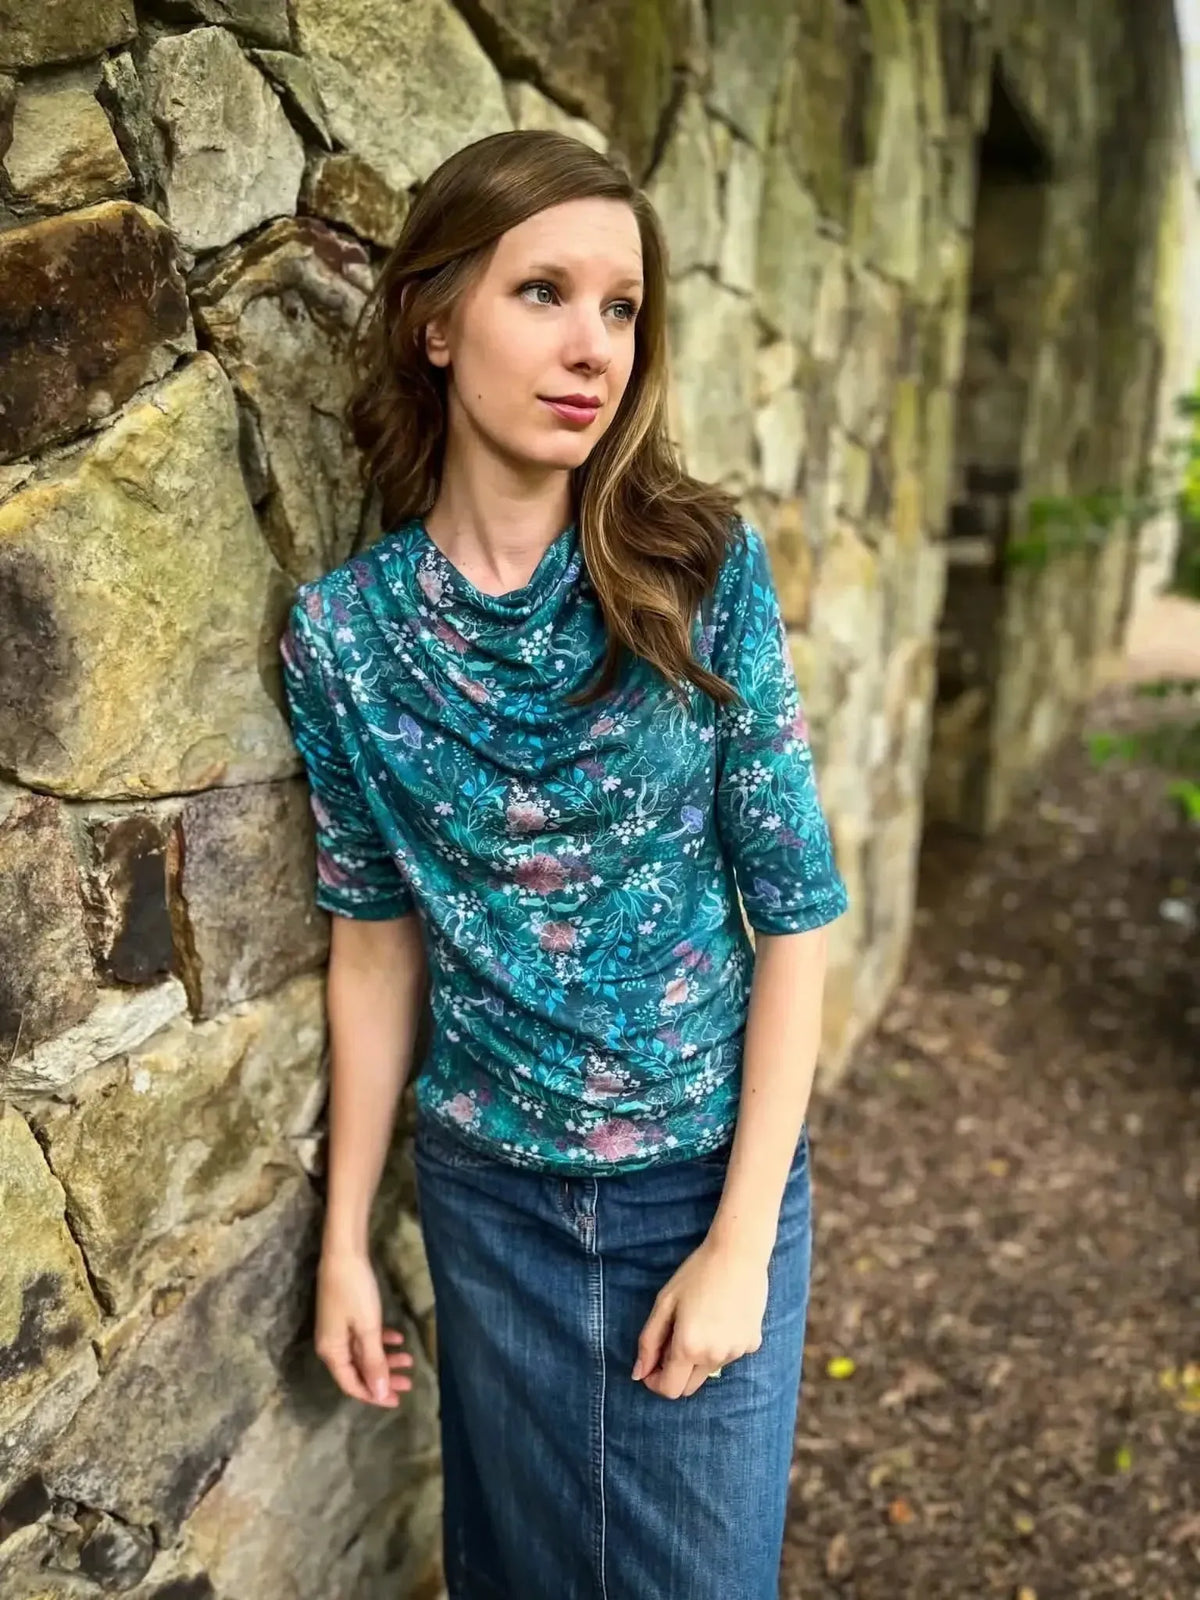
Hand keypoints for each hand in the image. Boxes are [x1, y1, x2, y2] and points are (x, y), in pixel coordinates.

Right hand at [315, 1248, 413, 1406]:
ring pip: (364, 1353)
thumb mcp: (367, 1328)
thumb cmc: (354, 1291)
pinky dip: (381, 1340)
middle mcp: (331, 1345)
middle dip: (384, 1378)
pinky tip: (398, 1337)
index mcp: (331, 1352)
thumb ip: (373, 1362)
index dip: (374, 1395)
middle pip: (358, 1371)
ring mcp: (338, 1329)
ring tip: (409, 1359)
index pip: (352, 1384)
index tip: (398, 1400)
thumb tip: (378, 1393)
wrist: (344, 1252)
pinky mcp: (346, 1314)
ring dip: (385, 1358)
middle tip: (409, 1382)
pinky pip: (364, 1336)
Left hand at [632, 1236, 768, 1399]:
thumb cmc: (697, 1273)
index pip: (669, 1389)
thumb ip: (649, 1342)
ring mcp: (736, 1352)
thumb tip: (638, 1374)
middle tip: (671, 1340)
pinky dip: (719, 1346)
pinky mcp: (752, 1343)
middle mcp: (714, 1357)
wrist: (738, 1254)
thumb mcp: (664, 1303)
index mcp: (689, 1347)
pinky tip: (720, 1317)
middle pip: (688, 1387)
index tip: (651, 1365)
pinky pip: (728, 1356)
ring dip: (697, 1358)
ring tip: (699, 1321)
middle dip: (675, 1372)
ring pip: (708, 1370)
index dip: (655, 1382)